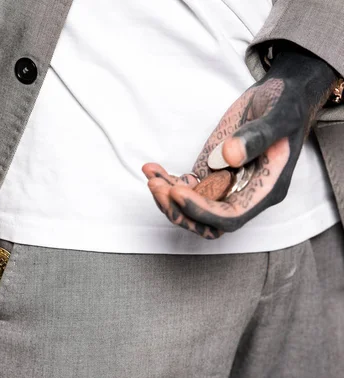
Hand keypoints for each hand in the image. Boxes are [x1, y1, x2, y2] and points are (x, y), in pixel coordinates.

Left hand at [143, 42, 339, 237]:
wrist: (280, 94)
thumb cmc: (286, 104)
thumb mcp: (278, 116)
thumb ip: (257, 137)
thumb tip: (230, 156)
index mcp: (265, 189)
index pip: (231, 216)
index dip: (202, 211)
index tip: (178, 193)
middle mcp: (244, 193)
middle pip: (207, 221)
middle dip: (179, 210)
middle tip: (157, 186)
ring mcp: (225, 184)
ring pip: (193, 208)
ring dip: (168, 198)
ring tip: (152, 176)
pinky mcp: (211, 172)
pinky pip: (186, 188)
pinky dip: (167, 181)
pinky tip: (152, 168)